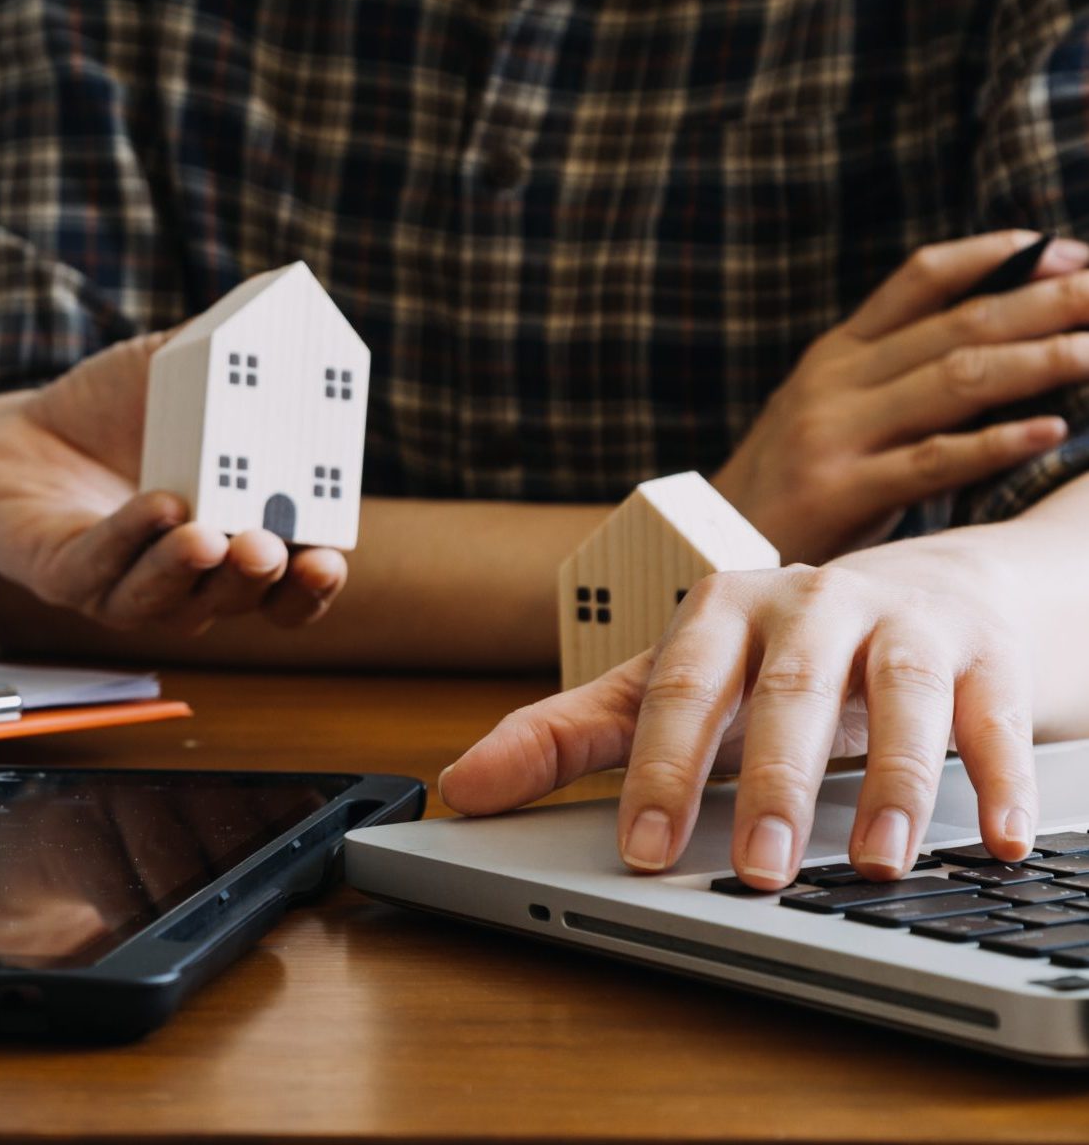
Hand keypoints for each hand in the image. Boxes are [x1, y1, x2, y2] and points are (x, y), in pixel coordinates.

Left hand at [0, 332, 346, 632]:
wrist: (11, 432)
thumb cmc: (106, 409)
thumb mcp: (173, 367)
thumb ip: (228, 345)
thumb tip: (281, 298)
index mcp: (232, 540)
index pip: (288, 586)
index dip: (314, 582)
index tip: (330, 556)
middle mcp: (186, 580)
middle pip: (237, 599)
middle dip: (259, 577)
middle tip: (268, 545)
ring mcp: (124, 586)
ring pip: (170, 601)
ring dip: (193, 571)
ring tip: (212, 536)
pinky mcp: (62, 578)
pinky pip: (101, 572)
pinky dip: (131, 542)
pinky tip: (157, 507)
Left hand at [440, 534, 1036, 887]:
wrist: (925, 588)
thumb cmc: (773, 654)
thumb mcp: (669, 684)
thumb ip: (567, 735)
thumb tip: (462, 788)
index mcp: (718, 612)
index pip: (680, 692)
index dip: (660, 771)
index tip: (643, 853)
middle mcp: (808, 603)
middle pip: (788, 692)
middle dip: (772, 783)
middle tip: (757, 872)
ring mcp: (900, 620)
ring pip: (897, 694)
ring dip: (892, 781)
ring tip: (877, 864)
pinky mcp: (981, 650)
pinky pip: (991, 714)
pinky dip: (997, 776)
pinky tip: (996, 840)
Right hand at [712, 230, 1088, 562]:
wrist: (703, 549)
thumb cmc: (795, 488)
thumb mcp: (832, 413)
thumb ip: (900, 380)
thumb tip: (1010, 350)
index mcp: (837, 353)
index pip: (922, 277)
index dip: (999, 256)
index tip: (1069, 250)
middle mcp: (835, 381)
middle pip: (958, 323)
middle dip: (1047, 303)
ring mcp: (834, 433)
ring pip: (954, 381)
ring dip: (1041, 361)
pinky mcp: (840, 492)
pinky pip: (932, 461)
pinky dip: (997, 443)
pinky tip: (1051, 431)